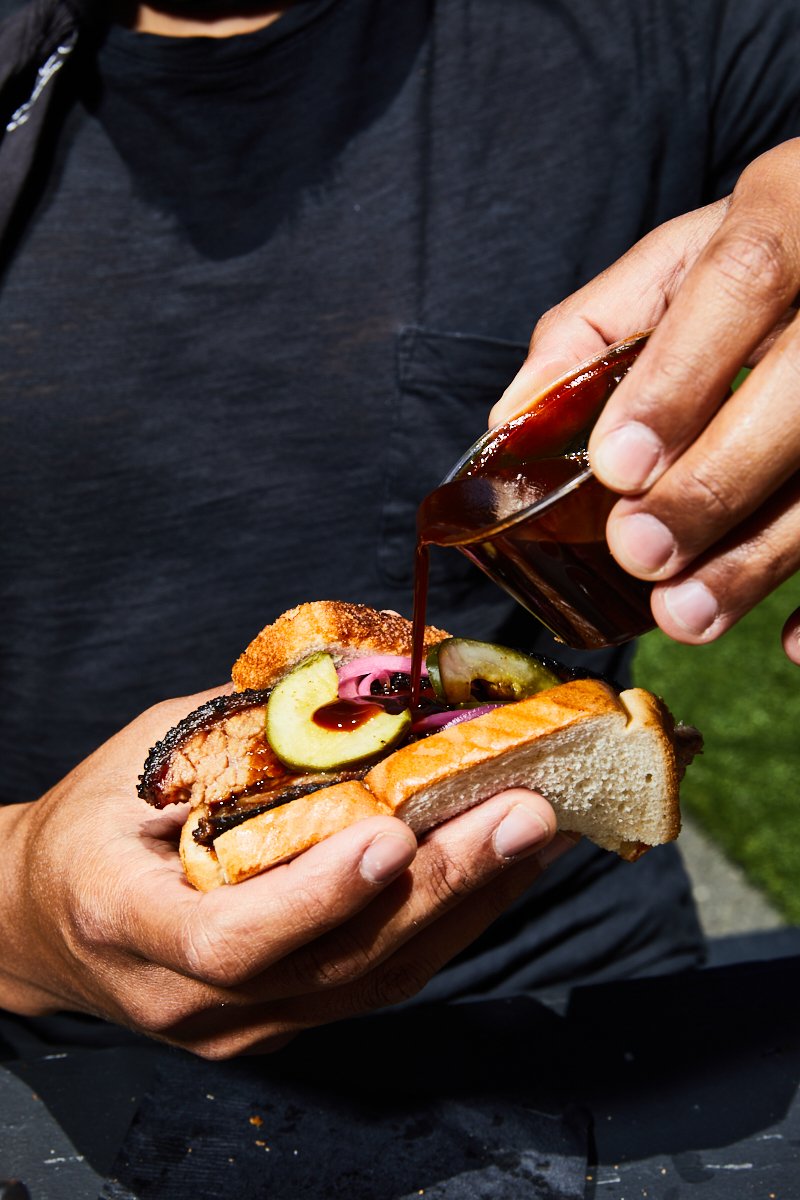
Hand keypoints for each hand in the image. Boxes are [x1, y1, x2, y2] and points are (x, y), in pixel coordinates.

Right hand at [0, 689, 572, 1057]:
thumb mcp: (142, 758)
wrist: (45, 922)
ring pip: (375, 979)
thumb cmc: (91, 827)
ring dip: (470, 903)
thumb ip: (245, 733)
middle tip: (522, 812)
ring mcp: (242, 1026)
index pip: (230, 939)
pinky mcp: (284, 1023)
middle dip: (442, 885)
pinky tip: (499, 871)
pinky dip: (450, 923)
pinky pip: (380, 979)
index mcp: (127, 921)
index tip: (392, 837)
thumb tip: (362, 682)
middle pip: (334, 963)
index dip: (318, 897)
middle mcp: (188, 997)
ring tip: (537, 831)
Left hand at [492, 139, 799, 662]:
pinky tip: (792, 645)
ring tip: (685, 616)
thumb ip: (593, 330)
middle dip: (716, 482)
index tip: (616, 465)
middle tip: (640, 552)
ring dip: (765, 553)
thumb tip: (509, 423)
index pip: (743, 282)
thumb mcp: (680, 262)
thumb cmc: (758, 259)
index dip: (681, 378)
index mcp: (790, 207)